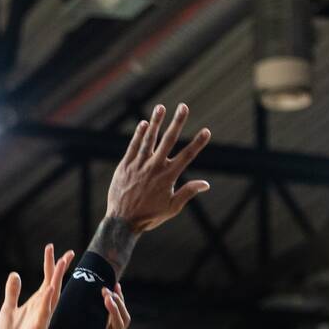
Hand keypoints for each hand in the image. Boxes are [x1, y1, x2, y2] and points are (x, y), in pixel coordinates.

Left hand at [0, 244, 73, 328]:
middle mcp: (42, 310)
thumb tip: (15, 274)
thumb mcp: (8, 310)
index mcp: (37, 304)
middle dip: (60, 269)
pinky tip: (49, 291)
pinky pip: (43, 315)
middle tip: (67, 252)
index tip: (51, 246)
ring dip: (56, 281)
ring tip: (61, 265)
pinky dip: (47, 303)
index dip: (50, 264)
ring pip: (52, 297)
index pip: (47, 280)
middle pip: (54, 285)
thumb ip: (12, 293)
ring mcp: (41, 320)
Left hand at [106, 103, 210, 232]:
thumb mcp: (171, 208)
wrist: (122, 221)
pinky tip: (144, 123)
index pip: (187, 156)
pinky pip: (133, 147)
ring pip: (149, 139)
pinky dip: (139, 135)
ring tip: (161, 107)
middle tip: (183, 106)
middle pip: (168, 140)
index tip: (207, 131)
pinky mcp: (125, 166)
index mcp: (168, 177)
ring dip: (156, 122)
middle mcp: (154, 167)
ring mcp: (138, 165)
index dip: (198, 143)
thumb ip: (187, 192)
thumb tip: (206, 184)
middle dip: (177, 122)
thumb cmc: (149, 216)